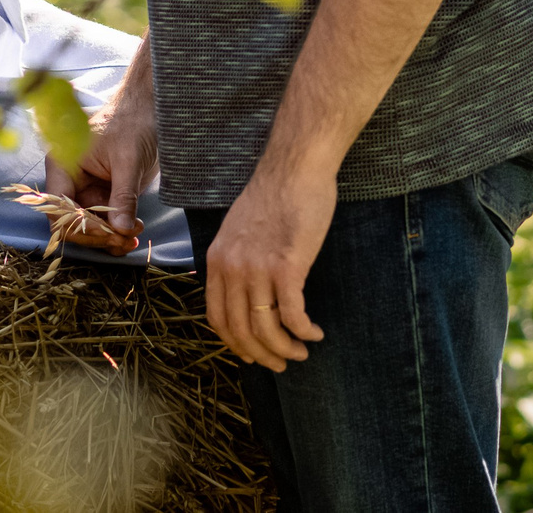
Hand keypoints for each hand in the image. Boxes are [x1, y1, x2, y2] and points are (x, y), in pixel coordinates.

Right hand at [50, 56, 160, 249]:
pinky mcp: (103, 193)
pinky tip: (131, 234)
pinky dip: (116, 230)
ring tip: (132, 237)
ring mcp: (86, 188)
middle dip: (98, 235)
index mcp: (63, 164)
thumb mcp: (129, 160)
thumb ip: (123, 196)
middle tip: (124, 240)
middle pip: (72, 222)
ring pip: (89, 226)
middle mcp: (69, 179)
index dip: (79, 226)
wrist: (150, 108)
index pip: (59, 207)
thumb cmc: (133, 122)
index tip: (107, 234)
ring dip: (109, 237)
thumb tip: (120, 230)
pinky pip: (104, 220)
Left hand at [204, 164, 334, 370]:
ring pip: (266, 329)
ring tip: (300, 353)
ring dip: (285, 349)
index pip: (217, 317)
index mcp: (218, 260)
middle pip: (240, 330)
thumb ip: (237, 260)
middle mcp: (232, 268)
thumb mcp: (239, 229)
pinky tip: (315, 333)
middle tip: (280, 364)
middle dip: (261, 355)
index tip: (252, 353)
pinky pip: (293, 315)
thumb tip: (248, 293)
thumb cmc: (275, 195)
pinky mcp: (287, 267)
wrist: (295, 168)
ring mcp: (258, 269)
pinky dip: (304, 331)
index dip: (235, 343)